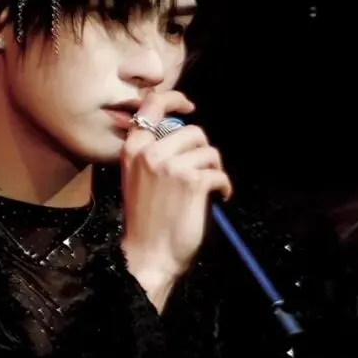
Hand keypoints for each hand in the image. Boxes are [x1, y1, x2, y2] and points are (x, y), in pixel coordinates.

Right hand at [120, 88, 232, 311]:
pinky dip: (224, 186)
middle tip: (204, 170)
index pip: (152, 106)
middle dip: (203, 150)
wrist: (149, 257)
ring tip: (210, 187)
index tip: (189, 106)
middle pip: (193, 132)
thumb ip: (151, 154)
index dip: (175, 100)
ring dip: (215, 168)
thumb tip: (179, 134)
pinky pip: (219, 173)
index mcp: (134, 150)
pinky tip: (220, 198)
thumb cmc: (145, 223)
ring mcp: (171, 166)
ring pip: (209, 152)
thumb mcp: (137, 180)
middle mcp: (151, 153)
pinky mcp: (193, 182)